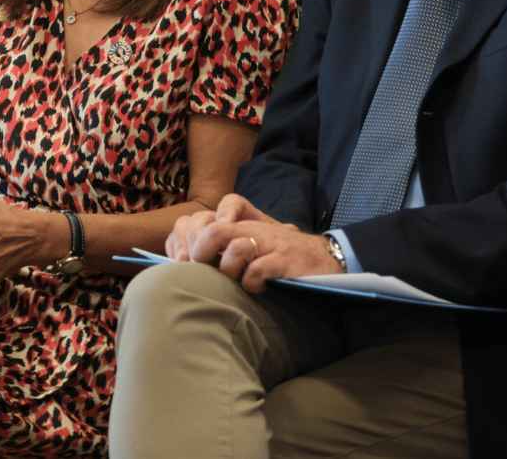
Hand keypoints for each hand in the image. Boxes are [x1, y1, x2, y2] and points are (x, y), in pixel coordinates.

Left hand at [173, 193, 333, 293]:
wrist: (324, 257)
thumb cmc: (279, 256)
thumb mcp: (249, 246)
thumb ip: (220, 249)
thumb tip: (184, 261)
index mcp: (238, 224)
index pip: (200, 219)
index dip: (184, 241)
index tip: (182, 262)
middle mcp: (251, 229)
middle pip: (213, 229)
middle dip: (200, 254)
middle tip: (202, 272)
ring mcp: (268, 243)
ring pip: (235, 247)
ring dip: (229, 269)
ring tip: (235, 280)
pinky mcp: (284, 260)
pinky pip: (257, 271)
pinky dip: (252, 284)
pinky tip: (257, 288)